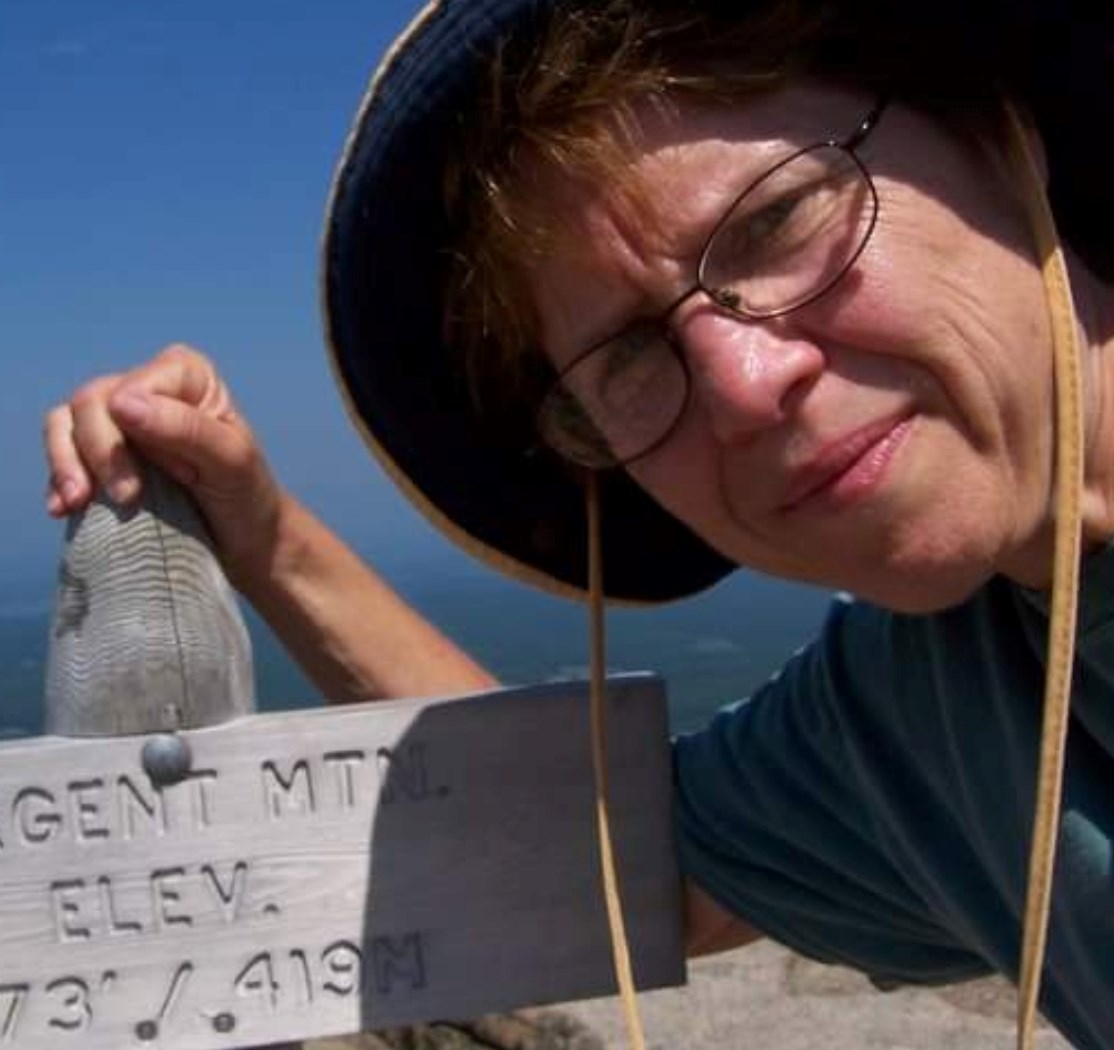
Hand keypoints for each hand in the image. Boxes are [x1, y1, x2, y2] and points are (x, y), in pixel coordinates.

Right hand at [43, 344, 284, 584]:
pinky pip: (62, 455)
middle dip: (101, 452)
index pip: (133, 387)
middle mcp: (147, 387)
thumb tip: (121, 403)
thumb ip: (186, 427)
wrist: (244, 538)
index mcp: (185, 374)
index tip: (184, 475)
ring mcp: (118, 420)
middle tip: (127, 498)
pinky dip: (58, 481)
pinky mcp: (101, 456)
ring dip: (66, 464)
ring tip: (77, 503)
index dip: (144, 432)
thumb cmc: (246, 493)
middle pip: (92, 403)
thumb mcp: (232, 461)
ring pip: (65, 423)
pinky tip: (64, 509)